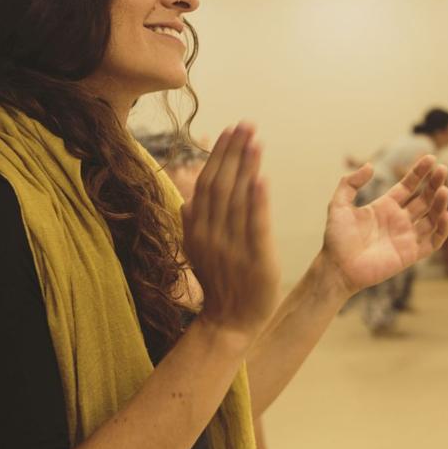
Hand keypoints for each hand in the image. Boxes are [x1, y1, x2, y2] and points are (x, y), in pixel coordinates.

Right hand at [181, 125, 279, 337]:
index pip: (208, 183)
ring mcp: (232, 247)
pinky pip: (254, 226)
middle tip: (246, 125)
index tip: (229, 130)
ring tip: (255, 141)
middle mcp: (211, 234)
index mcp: (197, 229)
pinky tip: (261, 179)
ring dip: (246, 167)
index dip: (219, 155)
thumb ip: (192, 226)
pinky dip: (257, 202)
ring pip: (237, 200)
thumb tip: (186, 202)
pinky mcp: (255, 260)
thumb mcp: (198, 253)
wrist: (229, 323)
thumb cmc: (219, 285)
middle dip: (233, 152)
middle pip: (221, 185)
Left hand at [319, 156, 447, 295]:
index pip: (408, 186)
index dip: (419, 172)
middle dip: (434, 184)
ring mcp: (406, 237)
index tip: (430, 158)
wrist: (338, 267)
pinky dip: (442, 229)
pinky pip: (433, 241)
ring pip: (432, 218)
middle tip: (443, 169)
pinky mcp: (410, 254)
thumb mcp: (338, 204)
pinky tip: (444, 215)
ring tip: (445, 190)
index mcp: (385, 206)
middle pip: (424, 198)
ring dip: (441, 204)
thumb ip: (350, 183)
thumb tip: (370, 166)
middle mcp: (399, 220)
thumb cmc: (336, 238)